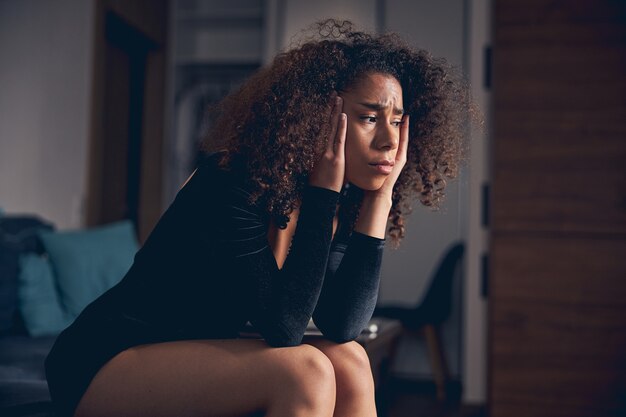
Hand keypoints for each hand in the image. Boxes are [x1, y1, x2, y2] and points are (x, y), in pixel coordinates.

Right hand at [308, 94, 346, 191]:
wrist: (320, 196)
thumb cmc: (323, 184)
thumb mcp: (322, 167)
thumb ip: (327, 157)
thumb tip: (330, 151)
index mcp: (318, 149)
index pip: (323, 128)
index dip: (326, 115)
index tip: (329, 103)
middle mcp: (321, 148)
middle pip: (325, 124)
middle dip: (329, 108)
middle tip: (334, 94)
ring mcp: (327, 152)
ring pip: (331, 128)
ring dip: (334, 112)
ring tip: (338, 99)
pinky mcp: (335, 158)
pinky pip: (338, 140)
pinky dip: (340, 127)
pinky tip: (343, 116)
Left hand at [354, 115, 408, 237]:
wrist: (376, 193)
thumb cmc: (369, 180)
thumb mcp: (366, 165)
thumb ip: (363, 158)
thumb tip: (352, 149)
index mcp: (386, 157)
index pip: (388, 140)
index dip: (387, 129)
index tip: (386, 117)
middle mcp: (394, 156)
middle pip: (397, 138)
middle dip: (398, 125)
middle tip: (400, 112)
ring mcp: (399, 158)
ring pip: (402, 139)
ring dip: (404, 128)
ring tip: (404, 115)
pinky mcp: (401, 160)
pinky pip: (403, 144)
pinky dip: (405, 135)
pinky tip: (405, 125)